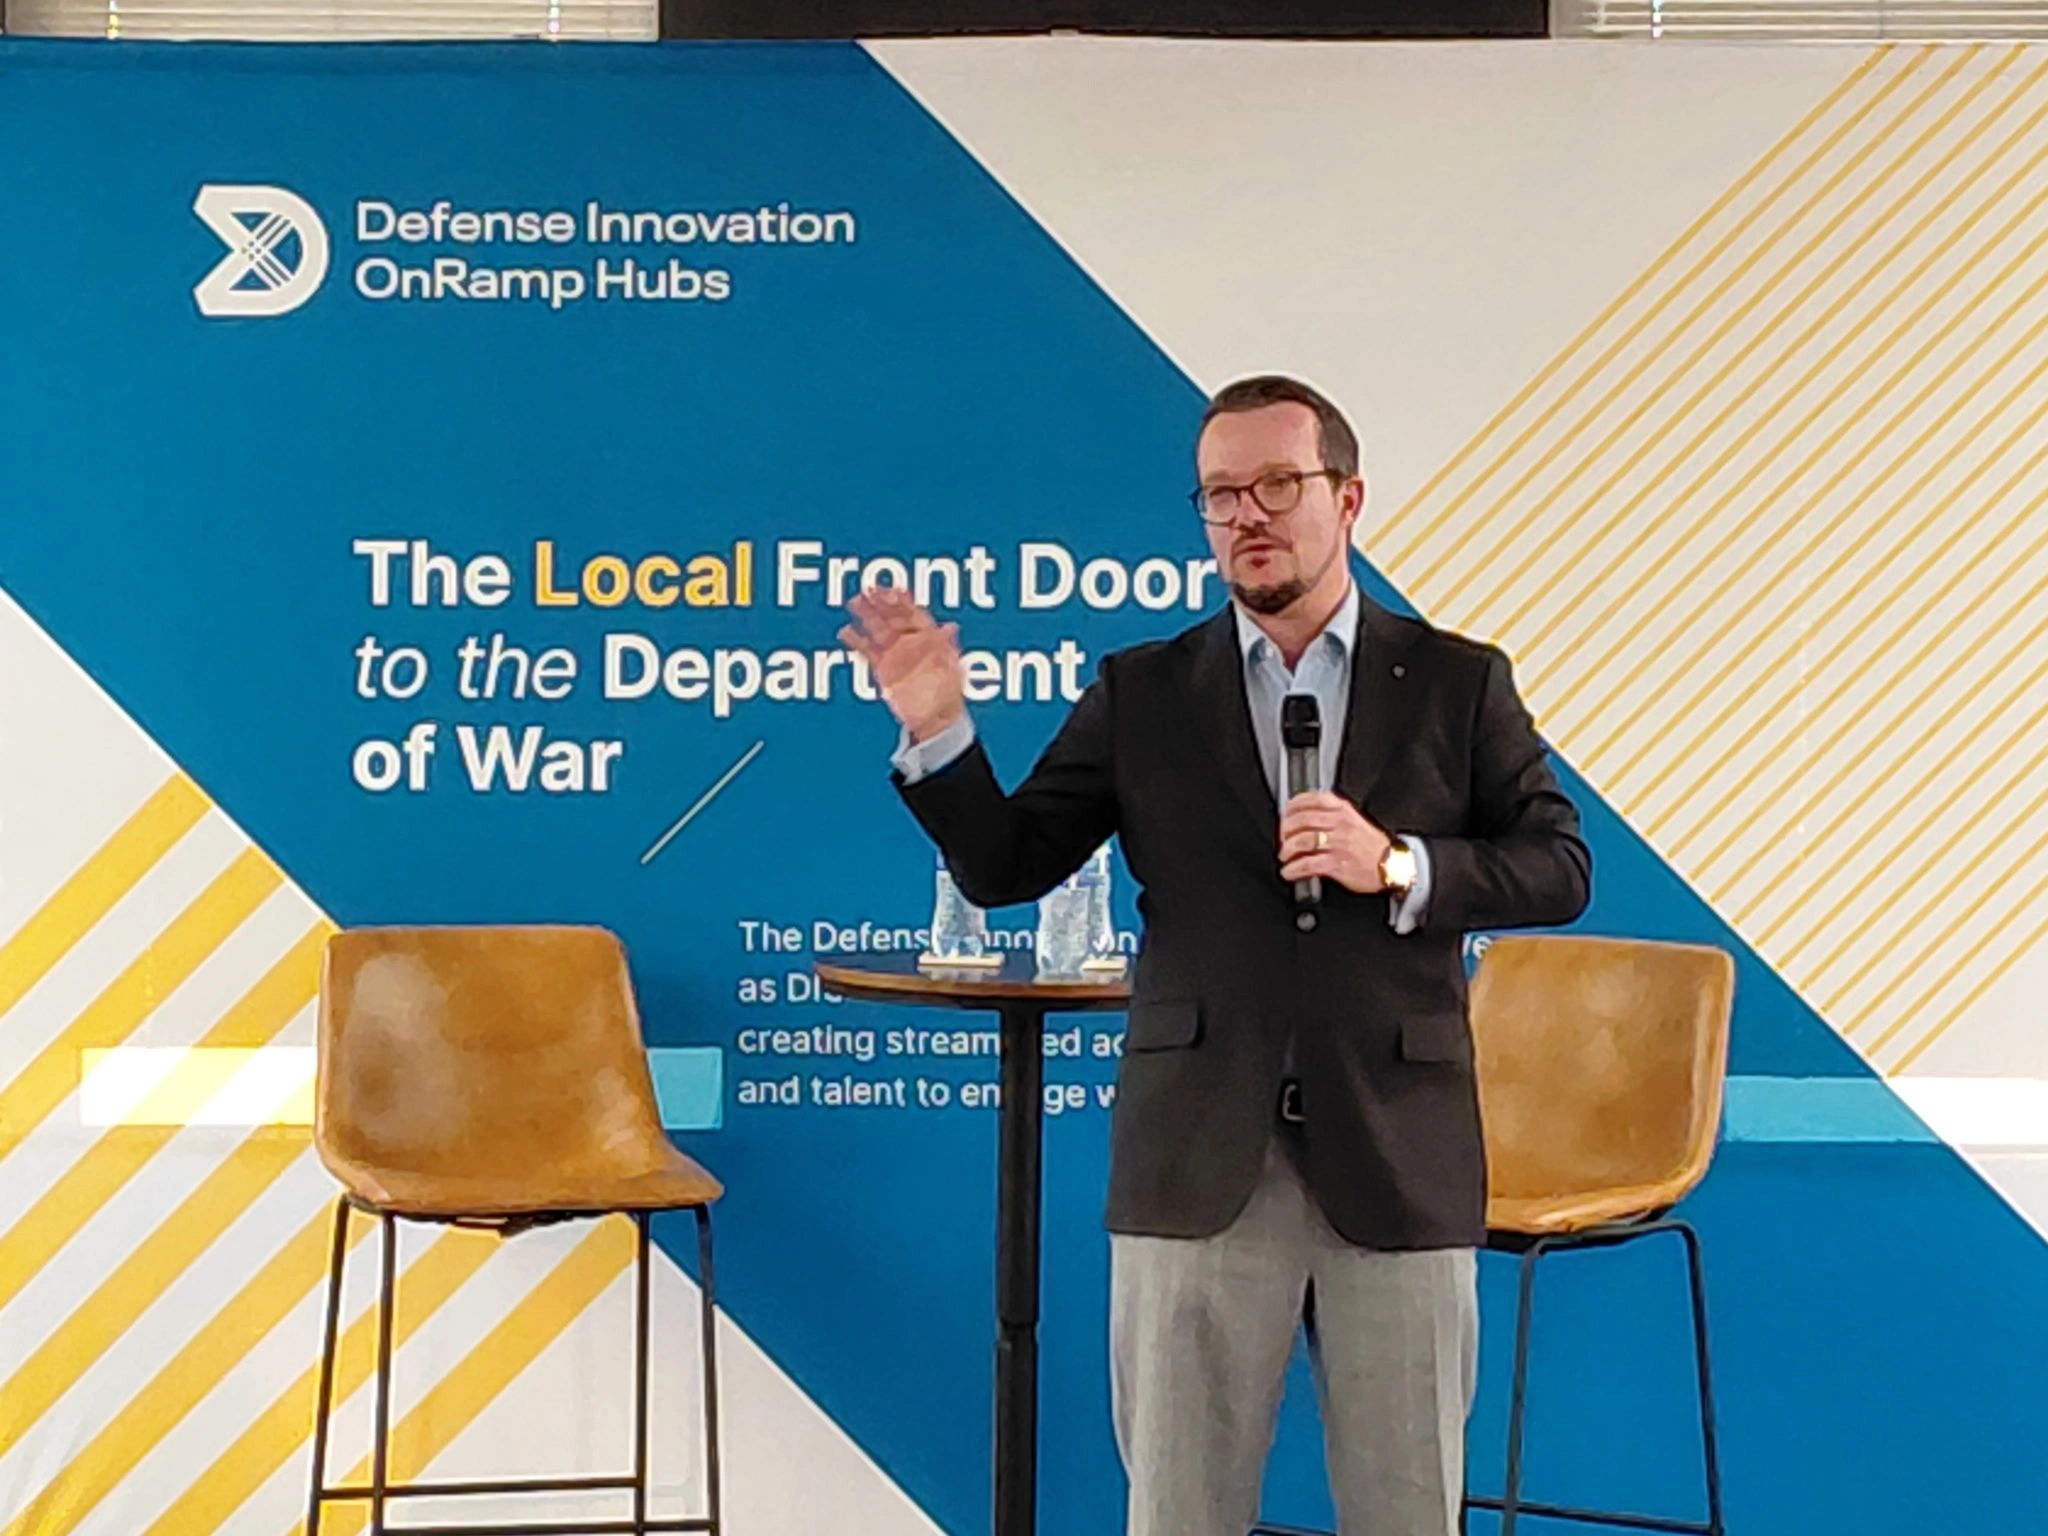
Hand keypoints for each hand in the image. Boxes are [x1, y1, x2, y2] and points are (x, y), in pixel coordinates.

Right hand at [840, 585, 966, 742]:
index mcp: (928, 638)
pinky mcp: (884, 669)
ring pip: (878, 629)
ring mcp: (896, 655)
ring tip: (855, 602)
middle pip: (892, 617)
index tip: (891, 589)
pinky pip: (868, 651)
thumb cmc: (948, 694)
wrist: (935, 720)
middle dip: (880, 603)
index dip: (902, 601)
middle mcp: (910, 643)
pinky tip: (846, 631)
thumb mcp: (952, 669)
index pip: (913, 614)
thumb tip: (951, 627)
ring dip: (867, 615)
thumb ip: (947, 647)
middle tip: (867, 590)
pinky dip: (857, 641)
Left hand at [1279, 792, 1392, 894]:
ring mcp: (1338, 844)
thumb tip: (1302, 816)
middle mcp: (1339, 824)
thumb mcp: (1354, 820)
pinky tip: (1289, 872)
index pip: (1311, 799)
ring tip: (1285, 856)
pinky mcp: (1337, 864)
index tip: (1284, 814)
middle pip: (1301, 820)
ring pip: (1301, 841)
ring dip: (1287, 850)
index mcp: (1343, 811)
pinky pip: (1307, 864)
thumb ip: (1331, 814)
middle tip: (1282, 839)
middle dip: (1285, 830)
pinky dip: (1294, 869)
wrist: (1393, 866)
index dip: (1292, 806)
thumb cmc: (1372, 846)